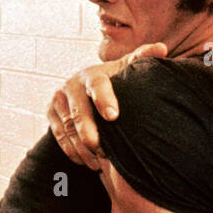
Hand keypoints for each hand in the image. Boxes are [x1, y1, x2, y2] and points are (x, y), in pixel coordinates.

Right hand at [46, 42, 166, 168]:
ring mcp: (58, 99)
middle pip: (78, 111)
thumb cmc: (114, 79)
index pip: (97, 84)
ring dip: (81, 147)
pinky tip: (86, 162)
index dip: (104, 99)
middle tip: (101, 150)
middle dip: (88, 131)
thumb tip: (162, 48)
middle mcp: (71, 85)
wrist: (86, 85)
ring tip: (97, 163)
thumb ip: (143, 58)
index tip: (113, 116)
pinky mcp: (51, 112)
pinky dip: (71, 150)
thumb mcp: (127, 68)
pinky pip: (58, 135)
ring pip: (67, 127)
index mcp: (92, 74)